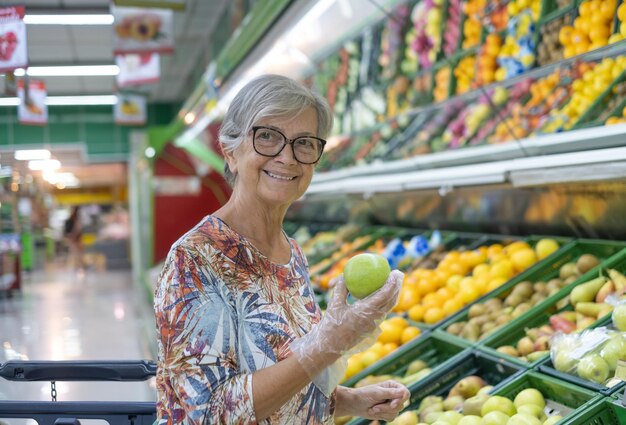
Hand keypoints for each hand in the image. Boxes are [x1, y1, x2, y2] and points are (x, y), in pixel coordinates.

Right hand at [289, 270, 402, 395]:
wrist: (331, 346)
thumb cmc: (331, 325)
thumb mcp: (334, 304)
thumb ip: (341, 288)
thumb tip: (345, 275)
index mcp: (365, 312)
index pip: (384, 296)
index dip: (392, 284)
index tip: (395, 273)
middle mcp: (373, 319)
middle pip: (391, 301)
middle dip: (397, 286)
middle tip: (398, 273)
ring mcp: (374, 324)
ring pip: (389, 307)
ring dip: (394, 294)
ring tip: (395, 281)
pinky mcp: (372, 327)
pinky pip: (383, 311)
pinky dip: (386, 301)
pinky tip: (383, 293)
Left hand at [342, 380, 409, 421]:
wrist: (355, 404)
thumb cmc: (364, 395)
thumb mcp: (377, 393)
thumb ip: (390, 393)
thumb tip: (403, 393)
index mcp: (392, 386)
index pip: (405, 393)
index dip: (401, 399)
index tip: (393, 405)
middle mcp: (394, 394)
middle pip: (401, 404)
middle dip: (387, 408)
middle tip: (375, 407)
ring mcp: (392, 404)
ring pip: (396, 412)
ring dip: (383, 412)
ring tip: (373, 408)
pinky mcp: (389, 413)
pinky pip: (392, 418)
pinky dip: (382, 416)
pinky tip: (374, 412)